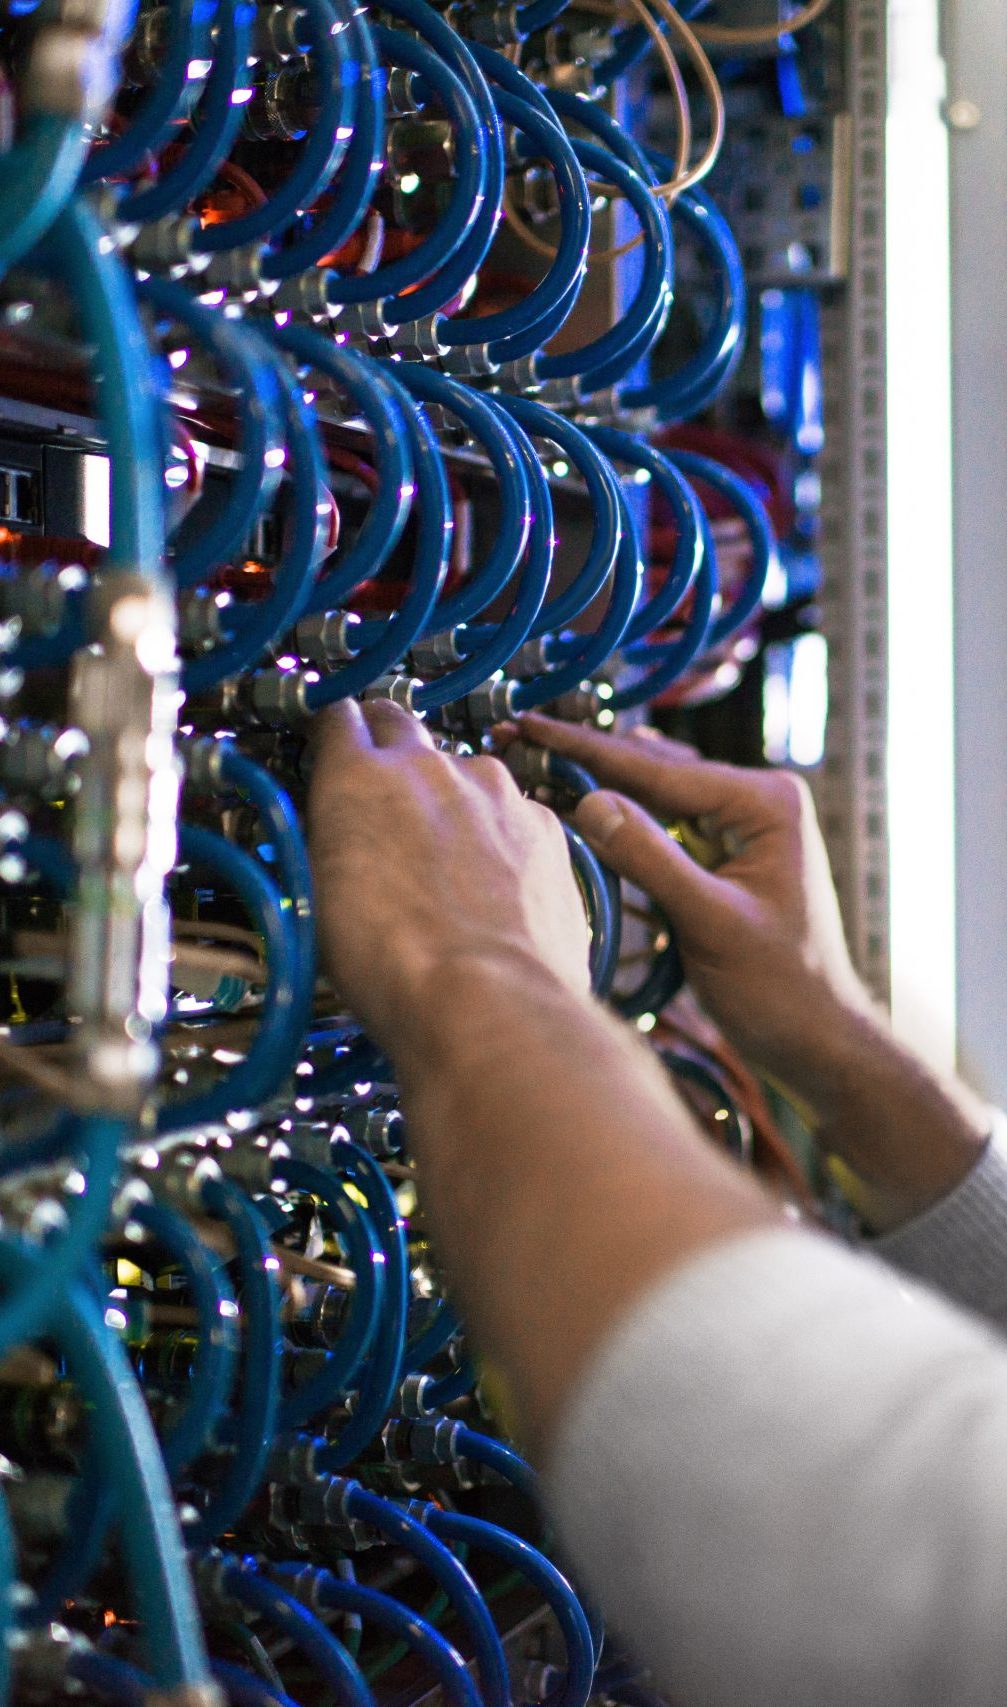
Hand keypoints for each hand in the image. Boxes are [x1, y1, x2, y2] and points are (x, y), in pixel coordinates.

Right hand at [307, 702, 590, 1048]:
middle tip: (381, 786)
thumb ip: (329, 843)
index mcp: (359, 777)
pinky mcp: (543, 825)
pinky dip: (502, 836)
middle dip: (387, 744)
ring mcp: (494, 791)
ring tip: (449, 860)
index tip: (332, 746)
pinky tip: (498, 885)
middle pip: (400, 724)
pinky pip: (514, 814)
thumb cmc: (389, 964)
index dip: (332, 730)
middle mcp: (429, 767)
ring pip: (464, 773)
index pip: (337, 716)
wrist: (486, 1000)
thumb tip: (334, 833)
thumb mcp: (318, 901)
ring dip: (451, 798)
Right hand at [499, 712, 871, 1091]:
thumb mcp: (710, 922)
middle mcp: (757, 802)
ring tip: (537, 765)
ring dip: (600, 789)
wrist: (817, 1040)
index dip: (587, 750)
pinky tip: (582, 811)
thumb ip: (651, 860)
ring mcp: (741, 829)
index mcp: (766, 802)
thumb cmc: (782, 988)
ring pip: (654, 797)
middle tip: (520, 737)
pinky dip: (622, 825)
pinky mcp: (725, 858)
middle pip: (654, 773)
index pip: (660, 769)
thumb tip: (590, 803)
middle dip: (586, 761)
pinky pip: (663, 830)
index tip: (532, 726)